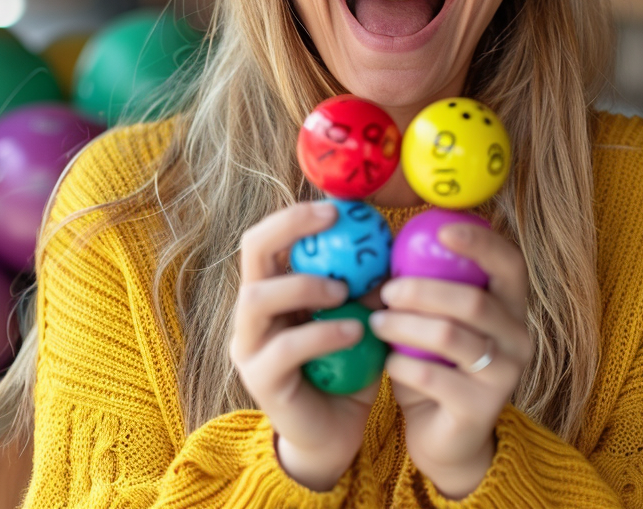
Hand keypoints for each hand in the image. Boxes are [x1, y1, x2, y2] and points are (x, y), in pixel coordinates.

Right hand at [230, 201, 379, 490]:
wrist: (333, 437)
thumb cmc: (346, 371)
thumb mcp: (360, 321)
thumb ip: (366, 289)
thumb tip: (393, 247)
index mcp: (273, 291)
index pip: (268, 239)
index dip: (296, 215)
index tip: (338, 206)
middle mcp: (252, 314)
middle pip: (251, 252)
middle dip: (288, 228)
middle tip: (332, 223)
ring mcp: (249, 346)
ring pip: (258, 299)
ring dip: (305, 285)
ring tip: (345, 291)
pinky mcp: (260, 379)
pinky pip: (286, 347)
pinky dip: (324, 332)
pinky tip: (356, 330)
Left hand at [369, 222, 530, 497]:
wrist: (445, 438)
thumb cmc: (436, 367)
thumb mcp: (432, 323)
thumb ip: (423, 289)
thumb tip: (382, 250)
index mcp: (511, 307)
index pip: (510, 264)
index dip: (481, 243)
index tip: (440, 231)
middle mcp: (519, 338)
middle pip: (473, 301)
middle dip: (422, 290)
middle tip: (386, 290)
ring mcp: (505, 376)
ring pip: (451, 337)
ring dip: (406, 325)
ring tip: (376, 323)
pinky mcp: (481, 409)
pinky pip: (433, 377)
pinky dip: (402, 365)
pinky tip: (388, 362)